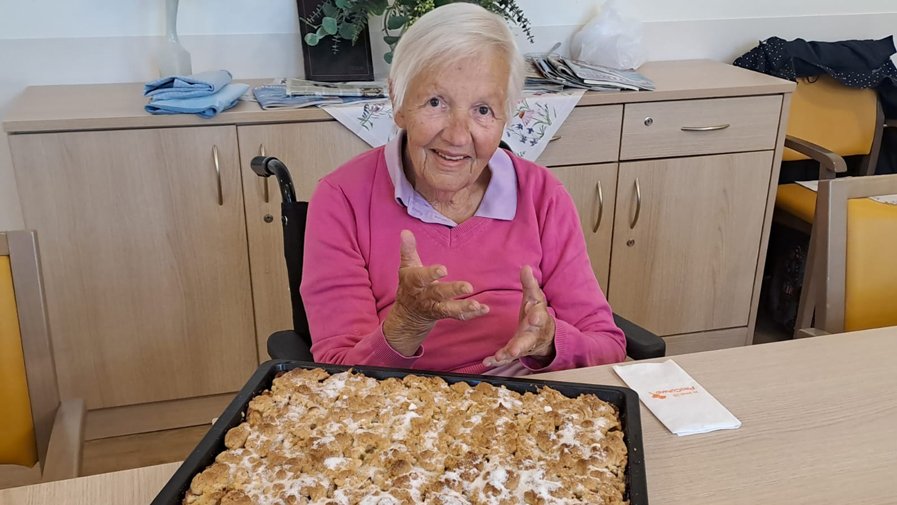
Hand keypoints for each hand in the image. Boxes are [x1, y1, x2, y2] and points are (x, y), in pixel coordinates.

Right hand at [383, 230, 488, 355]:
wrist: (408, 313)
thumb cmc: (410, 284)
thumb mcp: (406, 266)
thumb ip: (408, 249)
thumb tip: (406, 231)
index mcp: (414, 283)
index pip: (422, 278)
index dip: (432, 274)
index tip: (444, 269)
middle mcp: (425, 296)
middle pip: (439, 294)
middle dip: (453, 290)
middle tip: (468, 287)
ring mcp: (436, 307)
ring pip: (449, 309)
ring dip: (463, 307)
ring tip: (476, 305)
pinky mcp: (445, 314)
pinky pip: (459, 316)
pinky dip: (471, 314)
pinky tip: (484, 308)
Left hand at [483, 266, 555, 366]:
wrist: (545, 335)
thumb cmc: (536, 312)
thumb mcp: (535, 297)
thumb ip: (529, 283)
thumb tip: (525, 267)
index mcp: (538, 317)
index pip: (539, 315)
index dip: (536, 315)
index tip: (533, 316)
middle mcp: (532, 333)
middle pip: (528, 339)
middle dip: (521, 344)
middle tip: (515, 349)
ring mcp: (524, 345)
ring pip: (516, 351)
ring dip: (508, 354)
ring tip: (499, 357)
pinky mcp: (515, 351)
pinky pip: (506, 357)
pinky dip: (497, 360)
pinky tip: (488, 361)